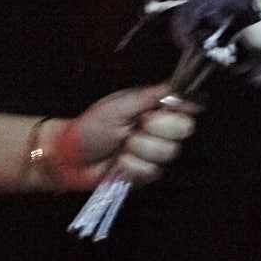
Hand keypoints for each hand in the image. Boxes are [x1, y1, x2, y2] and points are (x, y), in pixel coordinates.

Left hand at [54, 85, 197, 191]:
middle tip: (136, 125)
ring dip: (139, 147)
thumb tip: (179, 87)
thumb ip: (152, 96)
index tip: (167, 107)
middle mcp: (160, 130)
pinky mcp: (148, 174)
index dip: (182, 107)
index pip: (186, 106)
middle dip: (157, 127)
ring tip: (121, 144)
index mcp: (155, 109)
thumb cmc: (93, 126)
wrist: (74, 156)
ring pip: (167, 152)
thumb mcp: (121, 105)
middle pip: (184, 129)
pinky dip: (131, 165)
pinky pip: (152, 170)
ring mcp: (156, 153)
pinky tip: (119, 161)